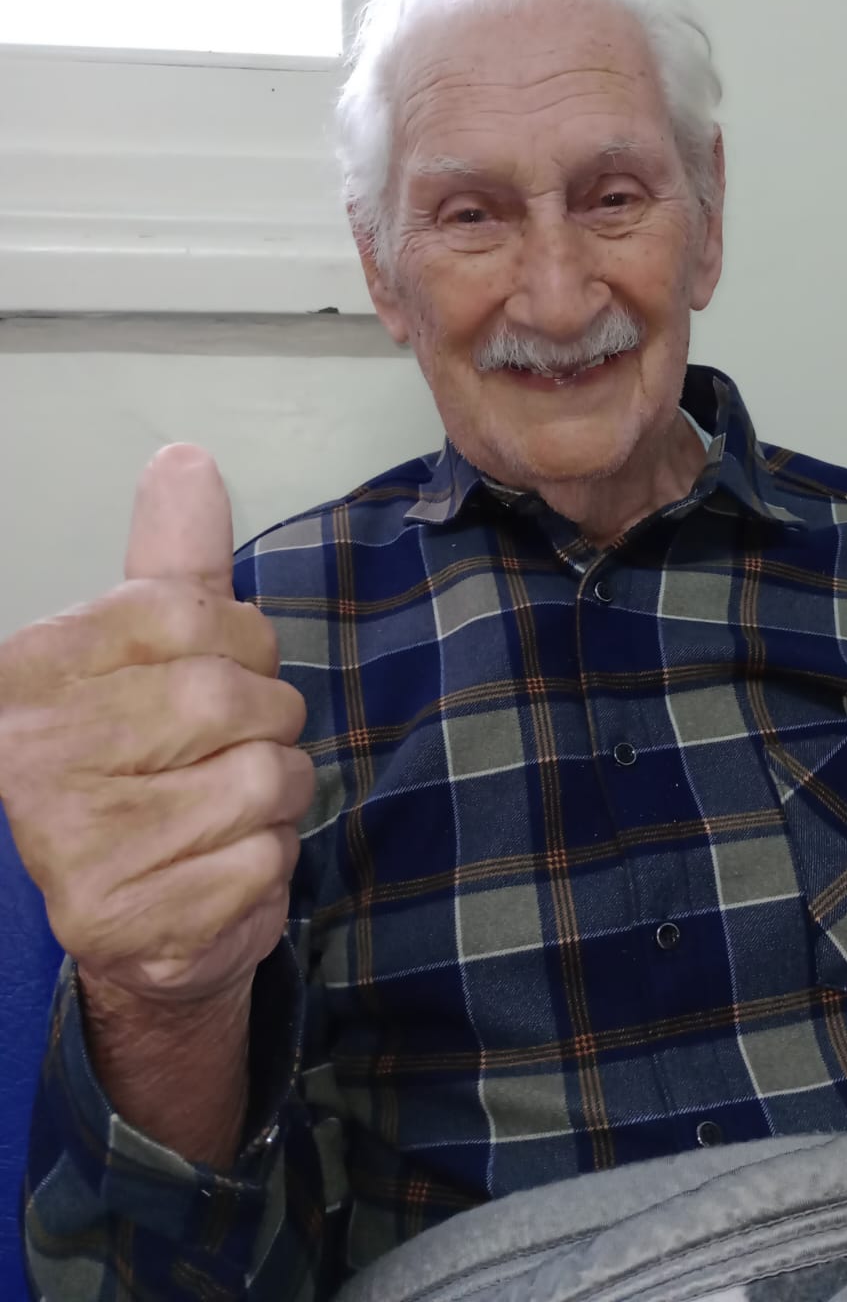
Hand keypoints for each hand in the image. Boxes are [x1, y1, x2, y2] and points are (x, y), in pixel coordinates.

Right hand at [0, 445, 312, 1004]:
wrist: (139, 915)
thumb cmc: (156, 764)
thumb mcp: (160, 651)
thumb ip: (178, 562)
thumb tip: (185, 461)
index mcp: (36, 667)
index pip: (190, 612)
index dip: (243, 644)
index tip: (227, 671)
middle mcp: (32, 750)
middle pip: (227, 697)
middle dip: (269, 723)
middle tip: (237, 749)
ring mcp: (69, 843)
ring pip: (260, 780)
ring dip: (278, 798)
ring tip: (229, 813)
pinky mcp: (119, 920)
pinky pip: (263, 861)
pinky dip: (267, 864)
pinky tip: (220, 870)